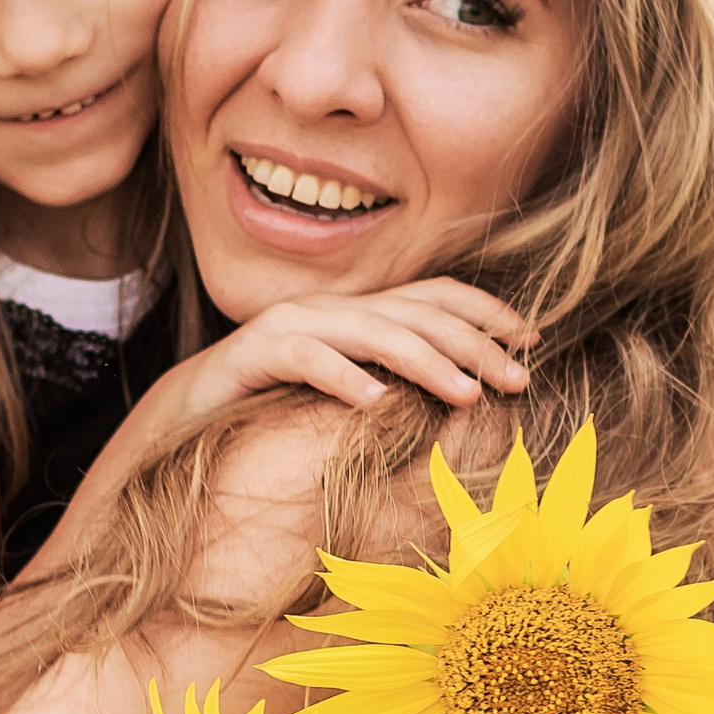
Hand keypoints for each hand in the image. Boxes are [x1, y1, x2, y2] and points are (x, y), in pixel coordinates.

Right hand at [175, 277, 534, 418]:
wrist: (182, 416)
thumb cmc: (273, 412)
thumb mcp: (347, 395)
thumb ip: (396, 385)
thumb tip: (469, 400)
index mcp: (358, 313)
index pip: (434, 296)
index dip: (486, 313)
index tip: (531, 341)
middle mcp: (332, 309)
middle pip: (416, 314)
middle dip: (473, 344)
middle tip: (517, 379)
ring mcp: (292, 324)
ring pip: (372, 332)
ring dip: (426, 362)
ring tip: (467, 394)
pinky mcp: (254, 351)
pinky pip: (307, 357)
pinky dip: (344, 377)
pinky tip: (376, 405)